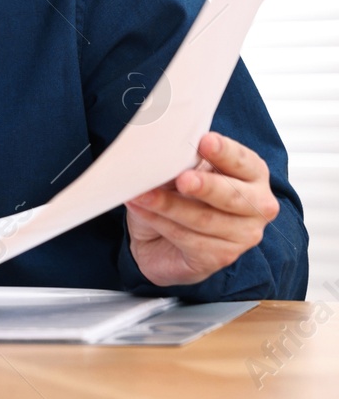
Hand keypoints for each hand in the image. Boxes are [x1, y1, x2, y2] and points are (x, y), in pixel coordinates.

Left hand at [125, 131, 279, 287]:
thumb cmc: (178, 195)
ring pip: (204, 219)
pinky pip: (188, 239)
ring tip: (141, 194)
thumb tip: (164, 151)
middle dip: (205, 186)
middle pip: (232, 195)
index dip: (224, 152)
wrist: (160, 239)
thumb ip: (181, 161)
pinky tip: (141, 210)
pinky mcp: (221, 257)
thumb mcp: (178, 171)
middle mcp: (257, 206)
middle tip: (182, 179)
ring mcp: (243, 235)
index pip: (243, 161)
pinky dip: (160, 222)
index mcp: (252, 174)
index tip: (205, 141)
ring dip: (168, 205)